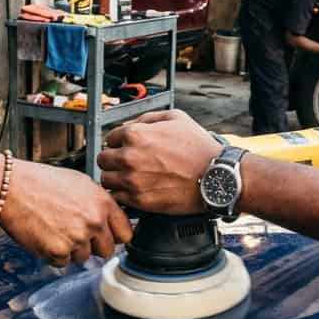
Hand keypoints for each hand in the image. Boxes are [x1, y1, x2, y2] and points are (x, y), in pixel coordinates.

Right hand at [0, 161, 132, 266]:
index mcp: (102, 202)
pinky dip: (54, 254)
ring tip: (55, 230)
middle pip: (107, 251)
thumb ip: (99, 203)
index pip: (126, 233)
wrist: (11, 188)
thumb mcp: (79, 182)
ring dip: (72, 250)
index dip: (115, 236)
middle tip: (77, 235)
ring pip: (84, 258)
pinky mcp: (58, 251)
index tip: (108, 237)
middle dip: (94, 246)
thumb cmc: (41, 182)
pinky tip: (45, 235)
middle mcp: (94, 221)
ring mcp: (77, 238)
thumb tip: (110, 220)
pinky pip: (63, 262)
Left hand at [98, 110, 222, 214]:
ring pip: (106, 180)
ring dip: (115, 179)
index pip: (109, 138)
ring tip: (129, 179)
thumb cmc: (199, 148)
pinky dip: (122, 196)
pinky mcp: (138, 201)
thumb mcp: (176, 118)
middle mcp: (129, 157)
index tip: (126, 148)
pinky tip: (134, 191)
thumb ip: (149, 118)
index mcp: (135, 134)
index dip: (118, 142)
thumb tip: (133, 123)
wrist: (215, 177)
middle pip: (103, 159)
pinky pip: (117, 198)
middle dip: (113, 160)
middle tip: (125, 164)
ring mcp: (132, 180)